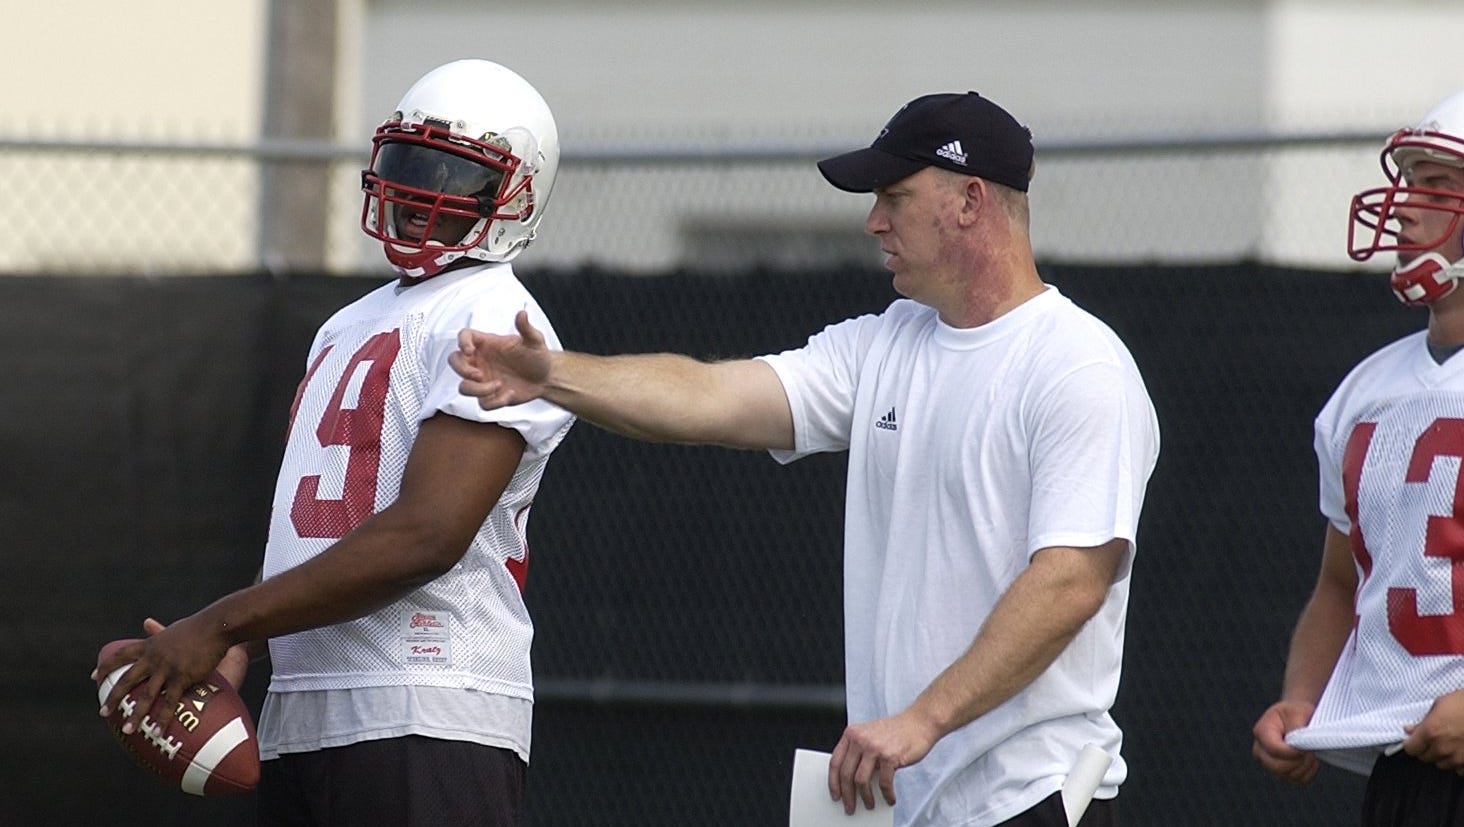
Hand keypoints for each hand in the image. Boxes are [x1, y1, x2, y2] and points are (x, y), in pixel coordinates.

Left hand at [92, 614, 230, 735]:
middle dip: (113, 697)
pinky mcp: (182, 677)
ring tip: (128, 730)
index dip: (106, 667)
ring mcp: (167, 668)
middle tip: (103, 712)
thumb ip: (157, 630)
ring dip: (136, 714)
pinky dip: (163, 718)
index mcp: (150, 645)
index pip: (120, 655)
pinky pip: (169, 702)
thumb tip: (146, 622)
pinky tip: (158, 731)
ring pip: (146, 695)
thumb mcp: (172, 628)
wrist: (215, 626)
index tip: (94, 677)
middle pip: (127, 679)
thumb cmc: (198, 626)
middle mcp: (154, 658)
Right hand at [448, 311, 551, 409]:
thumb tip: (522, 314)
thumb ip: (526, 328)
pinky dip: (495, 401)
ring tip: (499, 385)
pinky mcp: (491, 396)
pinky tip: (510, 394)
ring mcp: (484, 379)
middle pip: (454, 362)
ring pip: (464, 387)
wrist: (546, 377)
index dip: (461, 342)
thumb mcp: (535, 341)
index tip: (470, 350)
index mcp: (487, 344)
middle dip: (461, 369)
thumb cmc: (537, 356)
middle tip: (478, 374)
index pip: (464, 337)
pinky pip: (483, 403)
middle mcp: (481, 361)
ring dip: (478, 389)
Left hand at [827, 709, 940, 814]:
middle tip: (850, 807)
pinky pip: (883, 783)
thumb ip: (858, 752)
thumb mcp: (869, 736)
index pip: (835, 762)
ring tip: (869, 804)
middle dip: (847, 795)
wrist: (919, 723)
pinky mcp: (890, 756)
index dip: (833, 782)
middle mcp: (860, 739)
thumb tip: (850, 781)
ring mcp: (874, 747)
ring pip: (861, 781)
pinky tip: (889, 798)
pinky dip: (886, 794)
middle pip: (846, 774)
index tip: (835, 794)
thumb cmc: (896, 731)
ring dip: (865, 797)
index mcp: (852, 734)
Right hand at [1251, 700, 1319, 784]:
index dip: (1292, 752)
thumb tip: (1299, 746)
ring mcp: (1269, 763)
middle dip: (1299, 761)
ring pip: (1288, 775)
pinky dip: (1308, 772)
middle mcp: (1260, 750)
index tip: (1306, 748)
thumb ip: (1296, 728)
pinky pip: (1297, 780)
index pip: (1274, 749)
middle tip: (1311, 751)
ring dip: (1305, 766)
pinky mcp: (1281, 772)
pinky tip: (1310, 760)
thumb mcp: (1297, 712)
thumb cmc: (1296, 713)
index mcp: (1261, 731)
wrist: (1297, 717)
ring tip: (1311, 752)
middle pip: (1277, 767)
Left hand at [1403, 690, 1463, 772]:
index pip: (1411, 749)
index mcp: (1431, 732)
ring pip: (1442, 765)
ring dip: (1443, 757)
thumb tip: (1409, 730)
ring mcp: (1459, 759)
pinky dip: (1459, 763)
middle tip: (1435, 739)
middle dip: (1427, 749)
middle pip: (1425, 758)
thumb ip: (1422, 721)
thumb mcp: (1440, 705)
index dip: (1412, 744)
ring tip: (1451, 744)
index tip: (1415, 740)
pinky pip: (1459, 770)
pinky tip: (1462, 751)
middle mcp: (1443, 748)